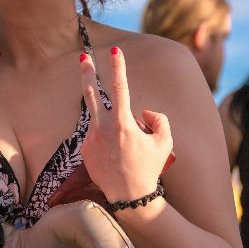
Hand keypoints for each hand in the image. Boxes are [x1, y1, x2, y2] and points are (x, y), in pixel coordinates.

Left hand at [79, 46, 172, 202]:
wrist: (129, 197)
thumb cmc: (149, 168)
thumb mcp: (165, 142)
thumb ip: (158, 119)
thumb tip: (142, 111)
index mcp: (123, 124)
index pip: (120, 87)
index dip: (117, 67)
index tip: (114, 50)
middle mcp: (103, 129)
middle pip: (90, 93)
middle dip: (86, 72)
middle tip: (82, 56)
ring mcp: (91, 139)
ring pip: (100, 119)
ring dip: (113, 124)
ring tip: (125, 148)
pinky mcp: (84, 149)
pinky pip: (98, 135)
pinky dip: (108, 139)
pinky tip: (116, 157)